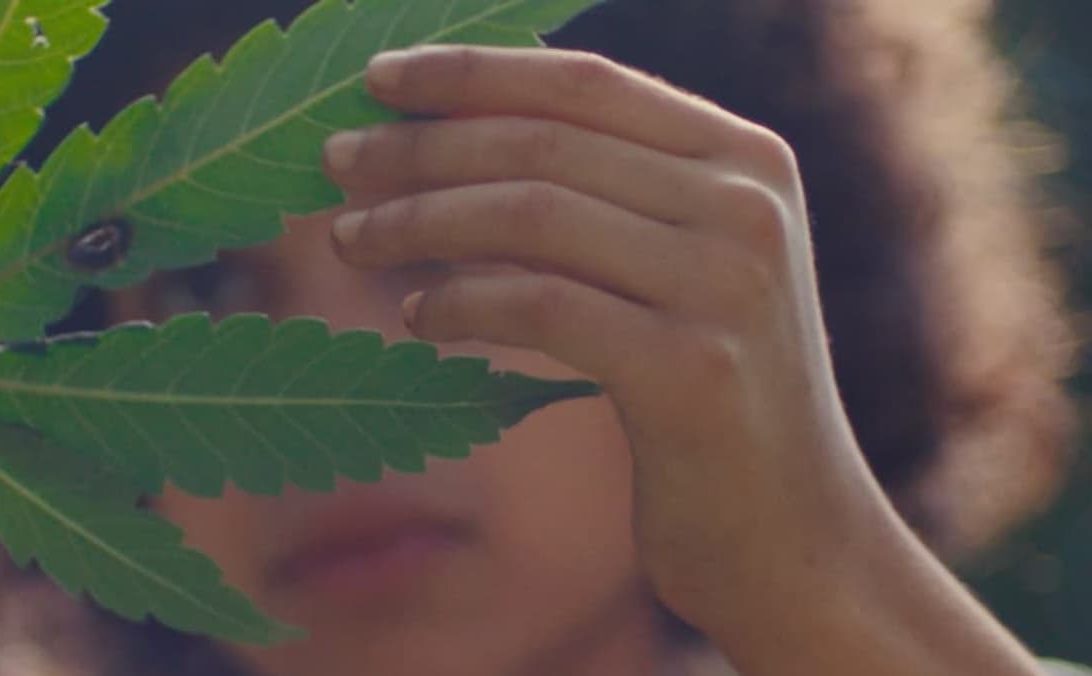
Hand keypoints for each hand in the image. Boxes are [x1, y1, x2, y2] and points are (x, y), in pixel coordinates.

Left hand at [322, 45, 1038, 673]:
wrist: (795, 538)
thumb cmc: (707, 397)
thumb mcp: (681, 268)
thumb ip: (607, 192)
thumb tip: (451, 127)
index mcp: (746, 158)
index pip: (583, 82)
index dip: (471, 73)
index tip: (377, 81)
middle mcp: (747, 205)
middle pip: (543, 144)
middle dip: (421, 147)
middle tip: (333, 162)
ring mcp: (728, 286)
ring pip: (531, 214)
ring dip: (418, 221)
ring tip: (349, 239)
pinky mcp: (693, 371)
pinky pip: (540, 305)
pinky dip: (461, 302)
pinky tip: (415, 318)